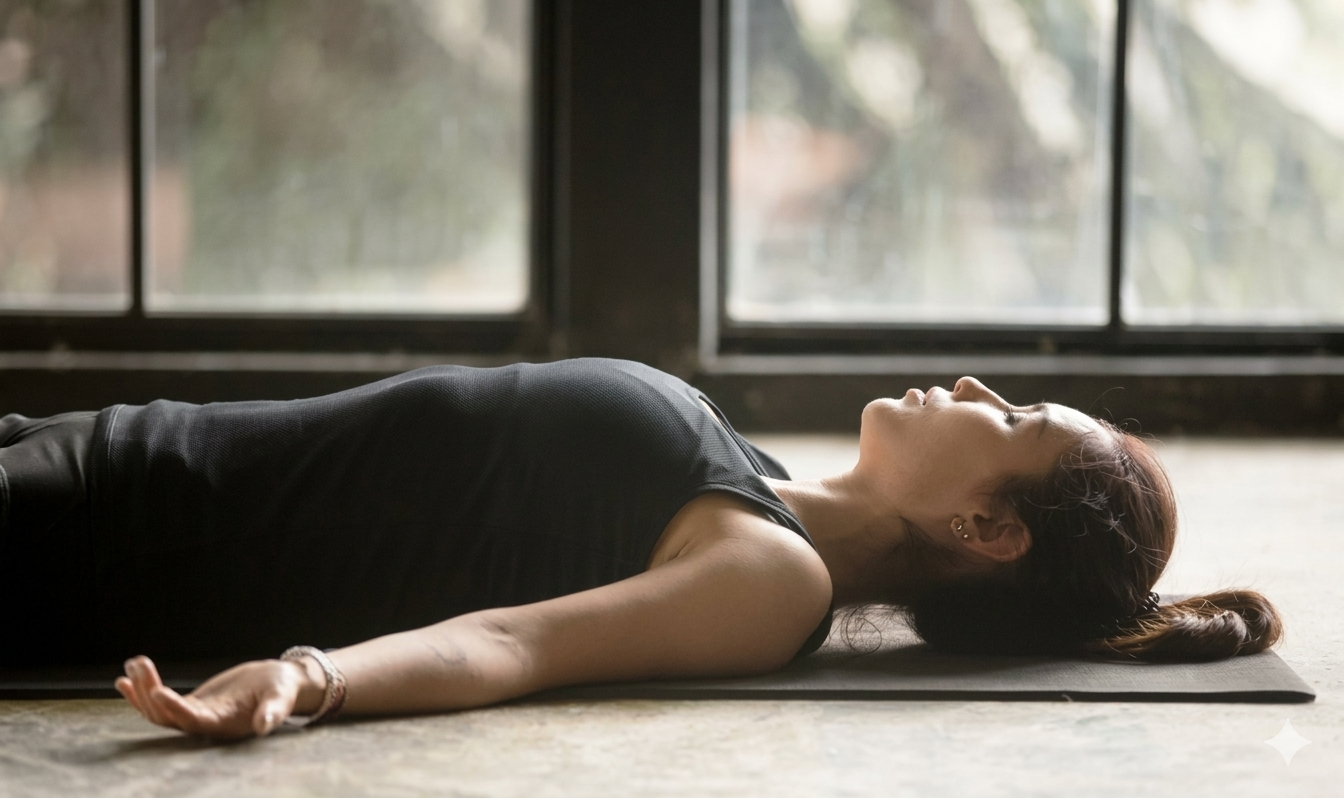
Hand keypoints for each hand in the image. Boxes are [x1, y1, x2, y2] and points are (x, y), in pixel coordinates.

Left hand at [115, 655, 323, 738]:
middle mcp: (205, 724)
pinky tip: (124, 680)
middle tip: (139, 663)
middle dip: (149, 691)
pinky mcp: (192, 705)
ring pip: (158, 710)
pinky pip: (160, 704)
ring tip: (133, 663)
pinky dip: (140, 694)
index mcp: (225, 724)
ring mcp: (195, 715)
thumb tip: (264, 726)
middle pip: (167, 715)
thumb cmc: (282, 689)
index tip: (157, 690)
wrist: (280, 685)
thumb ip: (274, 711)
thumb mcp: (281, 696)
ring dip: (142, 689)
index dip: (174, 708)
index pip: (193, 720)